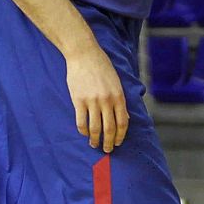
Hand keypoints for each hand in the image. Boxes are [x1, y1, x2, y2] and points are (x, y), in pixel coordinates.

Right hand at [66, 38, 126, 152]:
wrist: (84, 53)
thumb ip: (120, 100)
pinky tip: (84, 133)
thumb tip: (125, 118)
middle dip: (109, 142)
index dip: (120, 136)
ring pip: (95, 128)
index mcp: (118, 96)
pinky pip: (81, 121)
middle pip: (109, 128)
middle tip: (107, 150)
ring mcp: (92, 101)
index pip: (122, 122)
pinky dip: (83, 131)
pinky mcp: (78, 100)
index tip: (117, 143)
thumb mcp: (116, 82)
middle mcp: (107, 100)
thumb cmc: (101, 66)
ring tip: (94, 145)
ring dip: (95, 140)